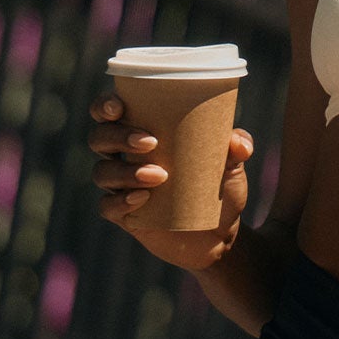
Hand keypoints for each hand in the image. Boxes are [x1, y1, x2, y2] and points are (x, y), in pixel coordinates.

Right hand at [87, 88, 253, 272]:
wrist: (221, 233)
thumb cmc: (219, 185)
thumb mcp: (232, 164)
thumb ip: (238, 147)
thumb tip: (239, 144)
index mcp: (142, 131)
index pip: (109, 112)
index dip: (104, 106)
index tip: (119, 107)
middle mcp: (125, 156)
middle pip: (100, 138)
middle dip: (118, 136)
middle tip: (150, 142)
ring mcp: (121, 186)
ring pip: (102, 172)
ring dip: (125, 171)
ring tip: (159, 176)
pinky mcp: (124, 215)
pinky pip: (108, 206)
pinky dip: (120, 201)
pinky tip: (142, 199)